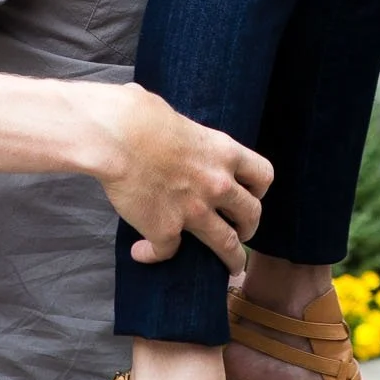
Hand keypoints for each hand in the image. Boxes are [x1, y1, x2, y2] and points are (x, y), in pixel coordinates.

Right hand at [90, 84, 272, 271]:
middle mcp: (217, 184)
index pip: (262, 175)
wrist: (117, 137)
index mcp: (223, 152)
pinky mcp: (166, 230)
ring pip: (226, 245)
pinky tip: (142, 252)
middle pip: (251, 215)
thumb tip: (149, 110)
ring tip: (229, 270)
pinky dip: (153, 255)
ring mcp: (195, 211)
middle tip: (242, 234)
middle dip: (249, 228)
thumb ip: (176, 129)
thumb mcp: (173, 115)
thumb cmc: (139, 115)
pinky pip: (167, 253)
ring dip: (231, 260)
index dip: (258, 189)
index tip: (251, 195)